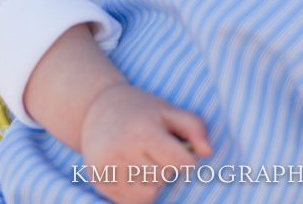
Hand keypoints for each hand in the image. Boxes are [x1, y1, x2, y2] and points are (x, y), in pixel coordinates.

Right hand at [80, 82, 210, 203]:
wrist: (95, 107)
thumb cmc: (139, 110)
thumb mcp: (167, 110)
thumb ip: (194, 127)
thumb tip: (208, 152)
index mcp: (143, 130)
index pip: (182, 163)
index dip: (184, 158)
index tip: (176, 147)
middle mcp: (123, 150)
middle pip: (164, 178)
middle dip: (165, 166)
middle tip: (153, 148)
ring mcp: (109, 168)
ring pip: (149, 194)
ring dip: (152, 181)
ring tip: (141, 159)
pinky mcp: (100, 181)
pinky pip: (132, 202)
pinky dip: (137, 191)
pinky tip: (130, 170)